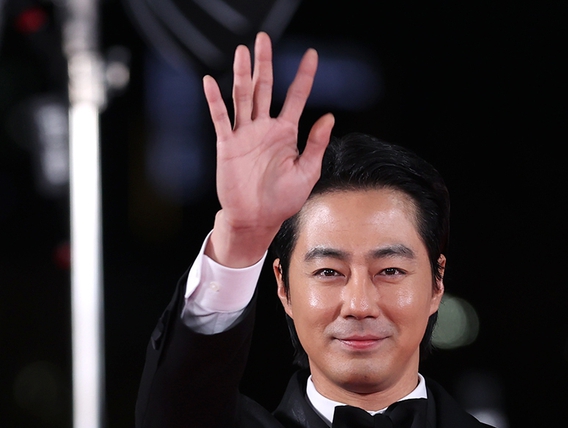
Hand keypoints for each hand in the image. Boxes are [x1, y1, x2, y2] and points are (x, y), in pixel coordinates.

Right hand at [203, 32, 333, 266]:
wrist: (256, 220)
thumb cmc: (283, 201)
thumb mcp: (307, 173)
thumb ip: (316, 145)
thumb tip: (329, 117)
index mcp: (286, 134)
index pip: (296, 97)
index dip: (304, 76)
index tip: (312, 55)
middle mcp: (265, 128)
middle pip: (265, 87)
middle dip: (265, 63)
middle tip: (263, 38)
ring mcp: (245, 134)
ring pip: (243, 96)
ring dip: (242, 74)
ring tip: (242, 52)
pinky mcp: (228, 145)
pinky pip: (220, 118)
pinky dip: (214, 100)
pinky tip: (210, 82)